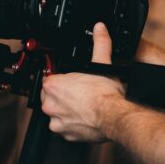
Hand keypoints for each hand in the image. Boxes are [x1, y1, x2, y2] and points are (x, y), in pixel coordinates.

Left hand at [41, 22, 125, 142]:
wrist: (114, 117)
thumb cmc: (105, 95)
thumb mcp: (102, 63)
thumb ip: (100, 43)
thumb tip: (100, 29)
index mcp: (53, 86)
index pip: (50, 80)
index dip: (62, 80)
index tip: (72, 82)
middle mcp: (50, 104)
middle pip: (51, 97)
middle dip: (63, 95)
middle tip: (80, 94)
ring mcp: (57, 121)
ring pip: (57, 113)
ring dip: (67, 111)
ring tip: (84, 106)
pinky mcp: (65, 135)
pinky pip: (65, 128)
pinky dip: (74, 124)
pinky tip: (86, 118)